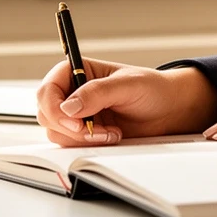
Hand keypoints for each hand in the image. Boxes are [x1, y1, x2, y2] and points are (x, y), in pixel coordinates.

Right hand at [34, 57, 216, 146]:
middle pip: (47, 113)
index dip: (55, 108)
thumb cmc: (152, 89)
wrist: (169, 111)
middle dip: (69, 127)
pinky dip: (88, 145)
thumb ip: (98, 93)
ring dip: (82, 138)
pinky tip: (111, 137)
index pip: (48, 89)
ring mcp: (77, 115)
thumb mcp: (128, 84)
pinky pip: (71, 145)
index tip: (75, 122)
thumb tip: (69, 107)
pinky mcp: (85, 134)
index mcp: (77, 71)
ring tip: (111, 132)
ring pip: (56, 132)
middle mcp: (73, 93)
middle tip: (94, 131)